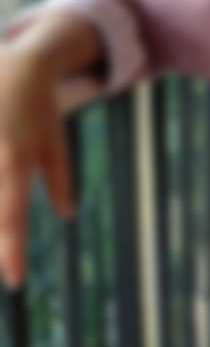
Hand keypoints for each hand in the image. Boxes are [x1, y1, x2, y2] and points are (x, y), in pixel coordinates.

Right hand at [0, 47, 75, 289]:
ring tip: (9, 223)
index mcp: (17, 161)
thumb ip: (60, 179)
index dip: (11, 251)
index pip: (13, 215)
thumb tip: (67, 214)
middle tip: (11, 272)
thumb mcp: (56, 142)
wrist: (20, 64)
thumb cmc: (40, 107)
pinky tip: (3, 192)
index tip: (13, 282)